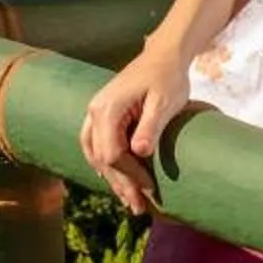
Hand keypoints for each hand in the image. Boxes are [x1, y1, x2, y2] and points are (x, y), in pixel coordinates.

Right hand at [81, 44, 191, 215]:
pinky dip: (105, 165)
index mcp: (107, 109)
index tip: (150, 189)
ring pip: (94, 154)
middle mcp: (94, 111)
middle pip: (100, 158)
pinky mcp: (101, 115)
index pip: (111, 153)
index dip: (129, 175)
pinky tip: (115, 180)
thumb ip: (151, 126)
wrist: (163, 55)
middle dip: (120, 184)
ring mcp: (95, 112)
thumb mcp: (165, 101)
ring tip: (128, 200)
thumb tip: (140, 153)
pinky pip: (96, 146)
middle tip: (139, 207)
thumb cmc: (168, 77)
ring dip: (110, 179)